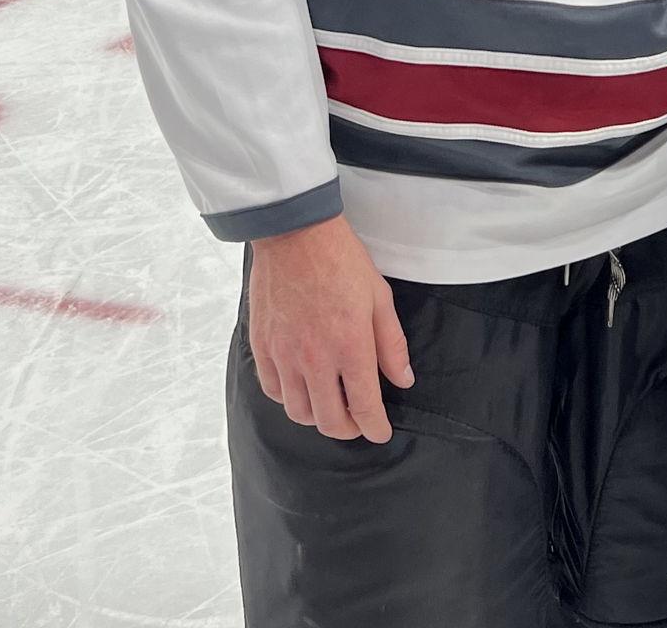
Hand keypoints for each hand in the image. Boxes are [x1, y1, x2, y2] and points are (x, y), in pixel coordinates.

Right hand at [248, 215, 414, 442]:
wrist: (295, 234)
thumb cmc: (341, 260)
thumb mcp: (379, 297)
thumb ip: (391, 344)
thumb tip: (403, 380)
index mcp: (350, 346)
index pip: (364, 408)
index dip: (375, 428)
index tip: (380, 432)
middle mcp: (315, 359)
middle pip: (329, 421)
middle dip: (348, 429)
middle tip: (357, 419)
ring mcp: (284, 355)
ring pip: (299, 412)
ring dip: (318, 415)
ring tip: (330, 402)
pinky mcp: (263, 347)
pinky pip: (273, 391)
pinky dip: (289, 398)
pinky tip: (302, 385)